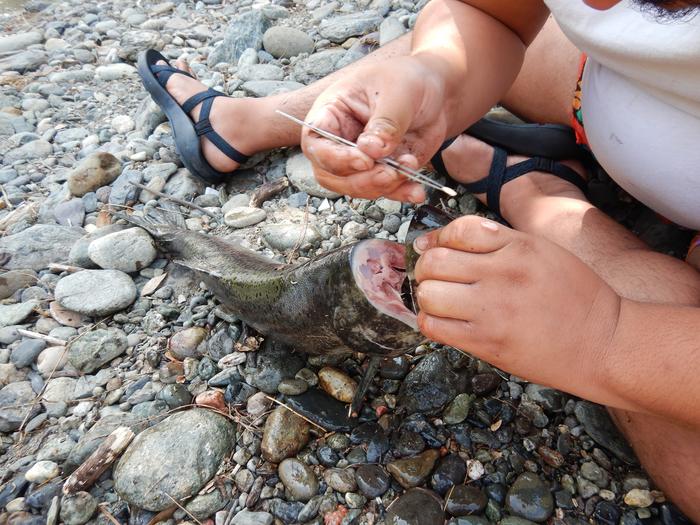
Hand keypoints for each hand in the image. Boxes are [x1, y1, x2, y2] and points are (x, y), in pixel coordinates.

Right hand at [300, 56, 449, 202]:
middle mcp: (339, 141)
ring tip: (410, 167)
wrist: (435, 92)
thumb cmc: (407, 79)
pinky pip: (383, 191)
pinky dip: (400, 193)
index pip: (316, 143)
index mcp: (331, 113)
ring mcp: (359, 160)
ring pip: (355, 187)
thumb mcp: (397, 92)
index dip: (335, 158)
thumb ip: (384, 122)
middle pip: (331, 174)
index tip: (365, 160)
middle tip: (391, 173)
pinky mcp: (380, 171)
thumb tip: (370, 150)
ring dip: (383, 186)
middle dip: (362, 180)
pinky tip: (416, 190)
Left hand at [413, 215, 621, 390]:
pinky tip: (445, 321)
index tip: (437, 250)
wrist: (606, 344)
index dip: (439, 239)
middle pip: (434, 261)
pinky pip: (435, 327)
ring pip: (428, 294)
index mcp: (520, 246)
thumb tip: (442, 241)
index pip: (458, 230)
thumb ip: (499, 242)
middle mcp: (503, 274)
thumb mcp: (545, 253)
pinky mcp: (488, 343)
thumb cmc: (577, 298)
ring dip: (427, 297)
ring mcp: (493, 310)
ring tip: (440, 301)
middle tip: (433, 278)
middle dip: (426, 269)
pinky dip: (431, 322)